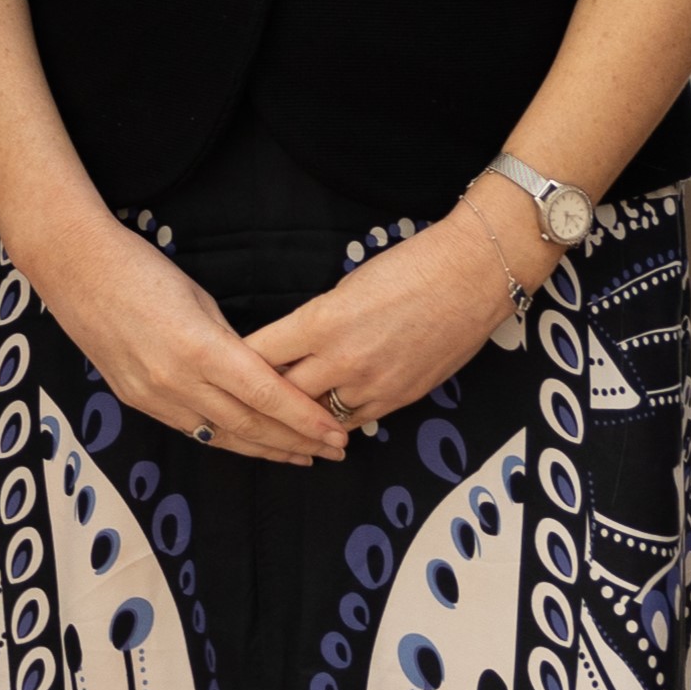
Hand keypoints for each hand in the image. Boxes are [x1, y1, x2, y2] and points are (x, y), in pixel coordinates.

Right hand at [5, 208, 346, 467]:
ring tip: (302, 457)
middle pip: (248, 426)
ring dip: (265, 450)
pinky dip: (226, 440)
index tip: (336, 432)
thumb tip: (261, 375)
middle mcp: (176, 382)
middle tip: (333, 451)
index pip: (266, 396)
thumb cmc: (142, 270)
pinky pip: (191, 428)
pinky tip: (251, 445)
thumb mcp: (200, 299)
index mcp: (200, 349)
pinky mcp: (136, 401)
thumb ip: (231, 345)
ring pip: (221, 436)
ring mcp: (153, 396)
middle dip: (295, 442)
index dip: (304, 419)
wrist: (76, 270)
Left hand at [247, 194, 544, 436]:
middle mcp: (341, 360)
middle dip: (259, 399)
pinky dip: (335, 421)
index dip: (235, 364)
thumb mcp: (347, 286)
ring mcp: (372, 385)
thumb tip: (296, 344)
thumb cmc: (410, 267)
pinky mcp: (399, 399)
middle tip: (239, 403)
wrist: (471, 277)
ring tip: (276, 421)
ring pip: (316, 417)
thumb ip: (317, 321)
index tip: (219, 368)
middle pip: (280, 395)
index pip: (259, 355)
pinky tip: (323, 422)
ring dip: (296, 417)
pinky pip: (354, 421)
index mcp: (320, 322)